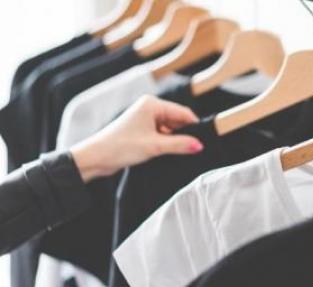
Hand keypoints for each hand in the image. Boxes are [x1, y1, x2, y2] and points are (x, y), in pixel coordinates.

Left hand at [71, 96, 203, 181]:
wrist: (96, 157)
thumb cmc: (120, 147)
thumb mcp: (155, 146)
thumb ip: (180, 144)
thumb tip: (199, 145)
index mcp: (152, 104)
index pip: (182, 113)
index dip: (194, 126)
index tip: (204, 140)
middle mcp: (149, 107)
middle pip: (177, 120)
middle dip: (184, 134)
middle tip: (192, 149)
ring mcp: (145, 118)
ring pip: (170, 128)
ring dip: (174, 140)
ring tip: (177, 152)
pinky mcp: (141, 129)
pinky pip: (161, 133)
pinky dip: (166, 142)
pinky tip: (167, 152)